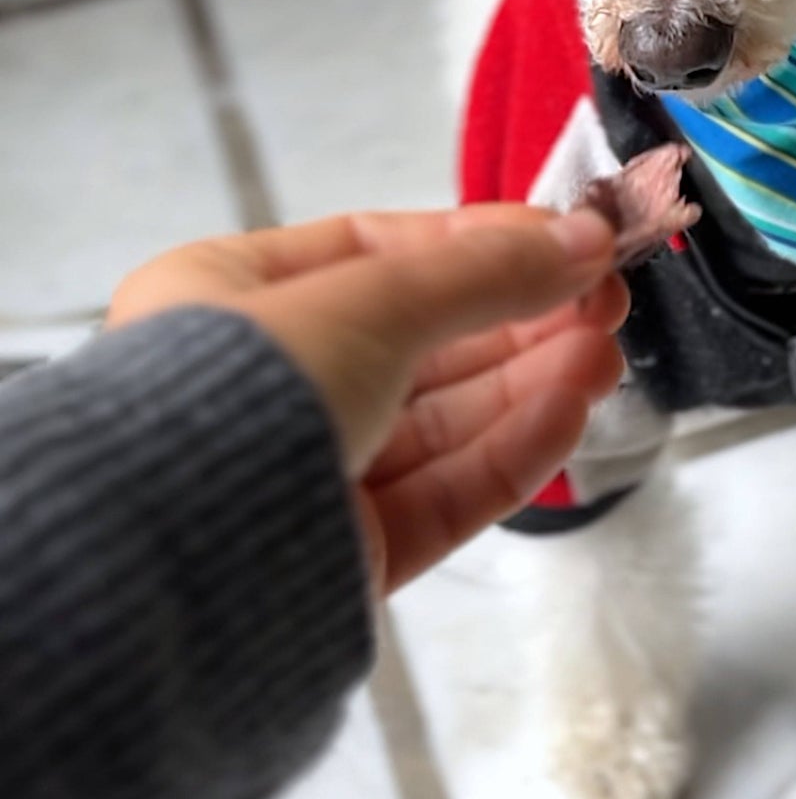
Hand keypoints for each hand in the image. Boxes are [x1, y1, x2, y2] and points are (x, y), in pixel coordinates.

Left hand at [109, 205, 625, 592]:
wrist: (183, 560)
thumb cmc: (247, 392)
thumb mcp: (374, 299)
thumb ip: (488, 271)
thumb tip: (586, 238)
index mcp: (234, 299)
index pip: (380, 254)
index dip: (482, 244)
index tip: (570, 240)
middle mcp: (270, 384)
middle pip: (423, 341)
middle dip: (522, 319)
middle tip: (609, 300)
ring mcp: (310, 472)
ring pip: (443, 421)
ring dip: (531, 383)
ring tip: (605, 358)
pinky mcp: (347, 554)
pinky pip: (443, 492)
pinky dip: (512, 451)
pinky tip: (570, 413)